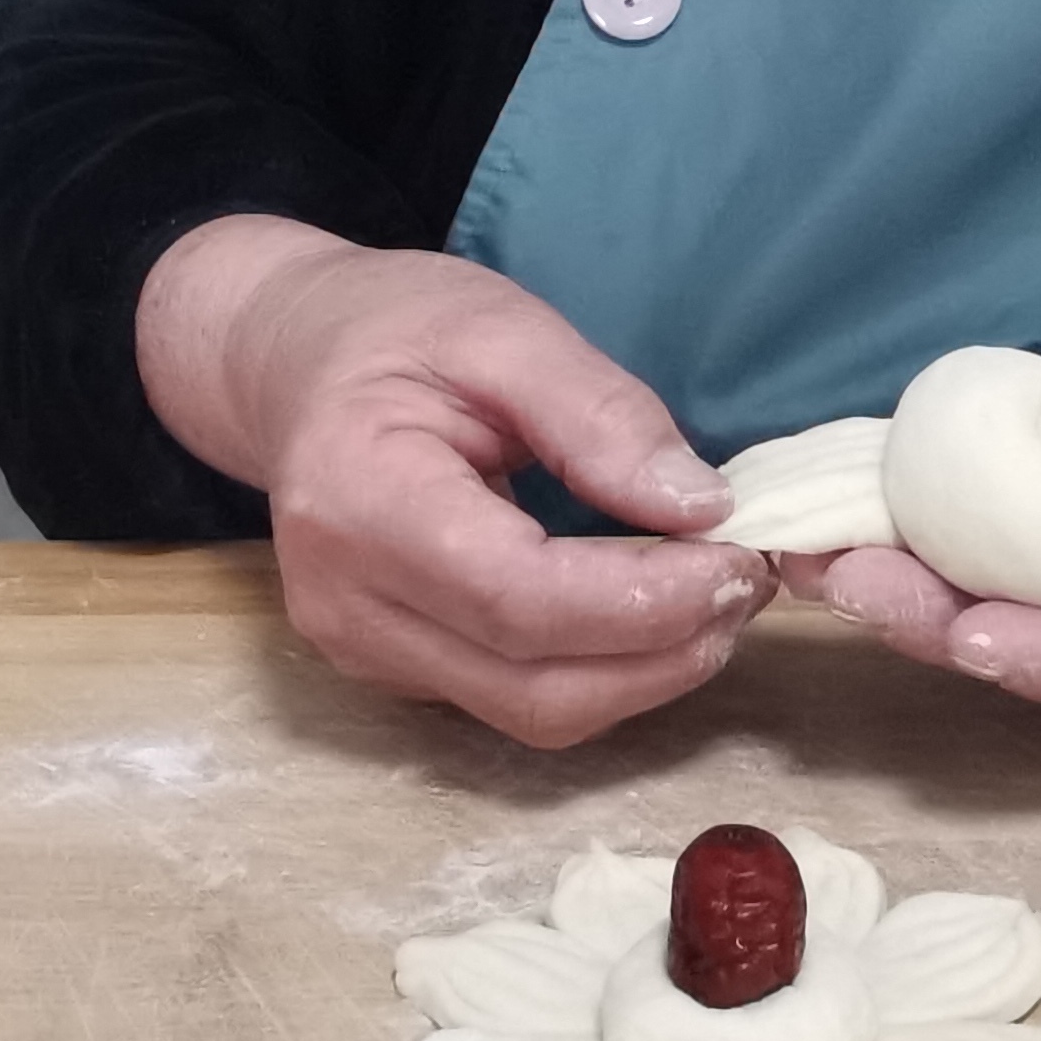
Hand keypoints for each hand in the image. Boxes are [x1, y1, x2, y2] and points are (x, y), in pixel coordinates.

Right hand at [136, 216, 773, 748]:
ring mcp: (362, 649)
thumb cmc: (394, 330)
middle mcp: (347, 602)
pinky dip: (601, 671)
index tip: (737, 559)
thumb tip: (702, 507)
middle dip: (665, 651)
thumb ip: (600, 414)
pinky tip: (648, 610)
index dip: (644, 601)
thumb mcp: (502, 328)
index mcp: (360, 502)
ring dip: (646, 674)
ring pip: (533, 712)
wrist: (293, 365)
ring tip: (714, 595)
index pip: (519, 599)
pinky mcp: (390, 669)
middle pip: (534, 685)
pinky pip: (515, 699)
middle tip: (748, 581)